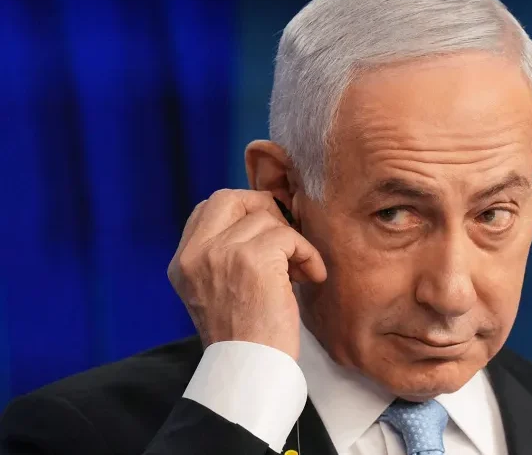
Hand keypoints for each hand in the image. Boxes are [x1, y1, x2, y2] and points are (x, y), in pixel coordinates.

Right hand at [167, 189, 326, 359]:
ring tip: (298, 272)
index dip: (241, 212)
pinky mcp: (253, 259)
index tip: (264, 232)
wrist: (249, 370)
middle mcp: (196, 254)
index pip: (207, 209)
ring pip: (267, 220)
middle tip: (285, 238)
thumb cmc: (242, 338)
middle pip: (231, 198)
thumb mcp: (214, 292)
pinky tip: (311, 276)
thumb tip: (261, 221)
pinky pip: (290, 237)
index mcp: (182, 262)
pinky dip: (308, 254)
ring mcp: (222, 253)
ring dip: (292, 242)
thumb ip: (222, 257)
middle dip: (265, 210)